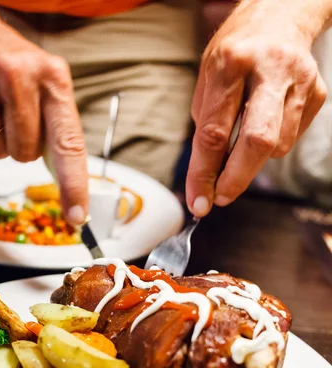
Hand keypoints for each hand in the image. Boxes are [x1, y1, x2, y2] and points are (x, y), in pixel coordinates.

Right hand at [0, 0, 87, 223]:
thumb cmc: (13, 63)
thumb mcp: (46, 82)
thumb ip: (58, 126)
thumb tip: (67, 183)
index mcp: (53, 78)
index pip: (68, 143)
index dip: (74, 185)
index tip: (77, 216)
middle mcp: (19, 77)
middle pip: (25, 154)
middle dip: (21, 147)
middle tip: (14, 119)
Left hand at [186, 0, 327, 216]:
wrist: (279, 16)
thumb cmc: (236, 53)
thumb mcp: (208, 80)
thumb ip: (208, 128)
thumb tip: (207, 180)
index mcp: (231, 62)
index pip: (215, 132)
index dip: (204, 173)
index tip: (198, 200)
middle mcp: (270, 69)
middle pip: (258, 140)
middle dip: (237, 178)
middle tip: (220, 197)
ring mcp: (300, 81)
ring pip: (277, 146)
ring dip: (253, 160)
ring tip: (241, 144)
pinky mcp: (317, 94)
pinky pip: (290, 138)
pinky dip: (271, 145)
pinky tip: (265, 122)